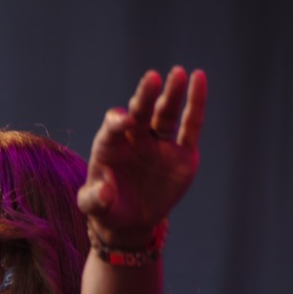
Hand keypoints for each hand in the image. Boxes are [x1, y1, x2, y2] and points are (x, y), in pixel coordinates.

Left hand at [78, 66, 206, 245]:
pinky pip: (191, 126)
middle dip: (145, 96)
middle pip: (140, 112)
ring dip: (171, 94)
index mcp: (110, 144)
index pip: (113, 126)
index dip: (118, 121)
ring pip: (166, 114)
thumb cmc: (106, 206)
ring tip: (177, 73)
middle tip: (152, 77)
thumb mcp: (93, 206)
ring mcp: (159, 143)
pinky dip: (196, 103)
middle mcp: (135, 138)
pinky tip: (199, 79)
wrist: (131, 220)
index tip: (125, 121)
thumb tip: (104, 193)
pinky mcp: (182, 154)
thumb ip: (94, 199)